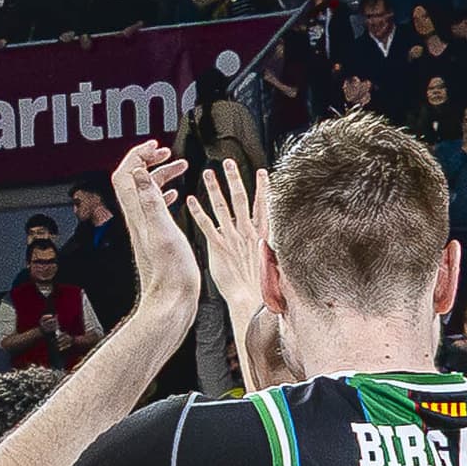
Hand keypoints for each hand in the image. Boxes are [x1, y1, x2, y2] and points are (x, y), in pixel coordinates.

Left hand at [112, 137, 199, 304]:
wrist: (171, 301)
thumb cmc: (170, 274)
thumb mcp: (162, 231)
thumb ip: (150, 200)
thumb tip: (138, 171)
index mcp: (139, 214)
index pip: (127, 174)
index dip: (138, 155)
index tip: (155, 146)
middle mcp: (139, 220)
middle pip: (135, 180)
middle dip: (149, 161)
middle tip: (167, 153)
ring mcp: (146, 229)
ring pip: (148, 193)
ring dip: (161, 176)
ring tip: (181, 168)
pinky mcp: (156, 238)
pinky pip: (157, 209)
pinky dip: (166, 195)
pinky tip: (177, 196)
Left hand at [187, 159, 272, 314]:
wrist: (252, 303)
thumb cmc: (263, 289)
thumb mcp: (275, 264)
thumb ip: (271, 249)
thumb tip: (273, 244)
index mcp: (263, 235)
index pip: (263, 205)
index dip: (263, 188)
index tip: (262, 173)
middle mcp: (247, 233)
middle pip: (241, 199)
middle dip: (235, 179)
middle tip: (230, 162)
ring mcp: (232, 239)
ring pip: (222, 207)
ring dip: (215, 189)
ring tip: (208, 173)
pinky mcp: (218, 248)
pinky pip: (206, 226)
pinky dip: (198, 212)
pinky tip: (191, 201)